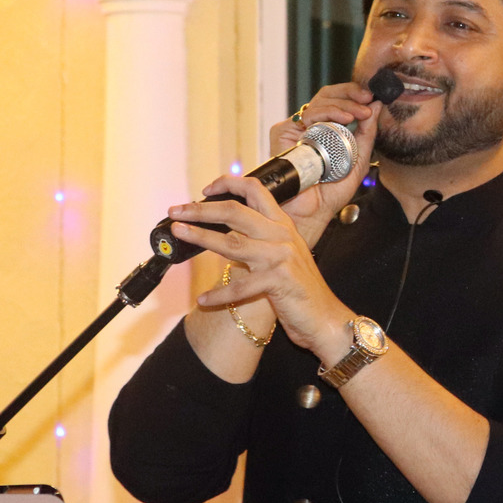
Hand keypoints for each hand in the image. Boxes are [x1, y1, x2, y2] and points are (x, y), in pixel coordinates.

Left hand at [168, 176, 352, 358]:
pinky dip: (219, 295)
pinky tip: (204, 299)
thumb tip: (226, 232)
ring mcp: (280, 257)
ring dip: (201, 237)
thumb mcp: (285, 256)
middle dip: (201, 209)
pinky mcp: (277, 282)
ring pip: (232, 242)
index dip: (228, 184)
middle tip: (177, 211)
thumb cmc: (301, 289)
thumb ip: (261, 240)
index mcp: (283, 225)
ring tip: (179, 234)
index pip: (255, 190)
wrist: (326, 318)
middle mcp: (282, 236)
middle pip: (235, 212)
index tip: (205, 189)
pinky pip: (240, 287)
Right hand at [270, 83, 380, 245]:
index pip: (338, 102)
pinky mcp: (283, 133)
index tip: (373, 98)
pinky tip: (343, 119)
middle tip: (367, 99)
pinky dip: (326, 112)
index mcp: (326, 130)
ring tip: (360, 114)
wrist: (313, 210)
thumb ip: (368, 134)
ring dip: (344, 104)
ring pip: (319, 101)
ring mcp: (296, 129)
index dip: (354, 95)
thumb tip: (377, 105)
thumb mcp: (360, 159)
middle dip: (350, 93)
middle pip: (328, 96)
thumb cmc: (332, 191)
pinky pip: (306, 114)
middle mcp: (310, 127)